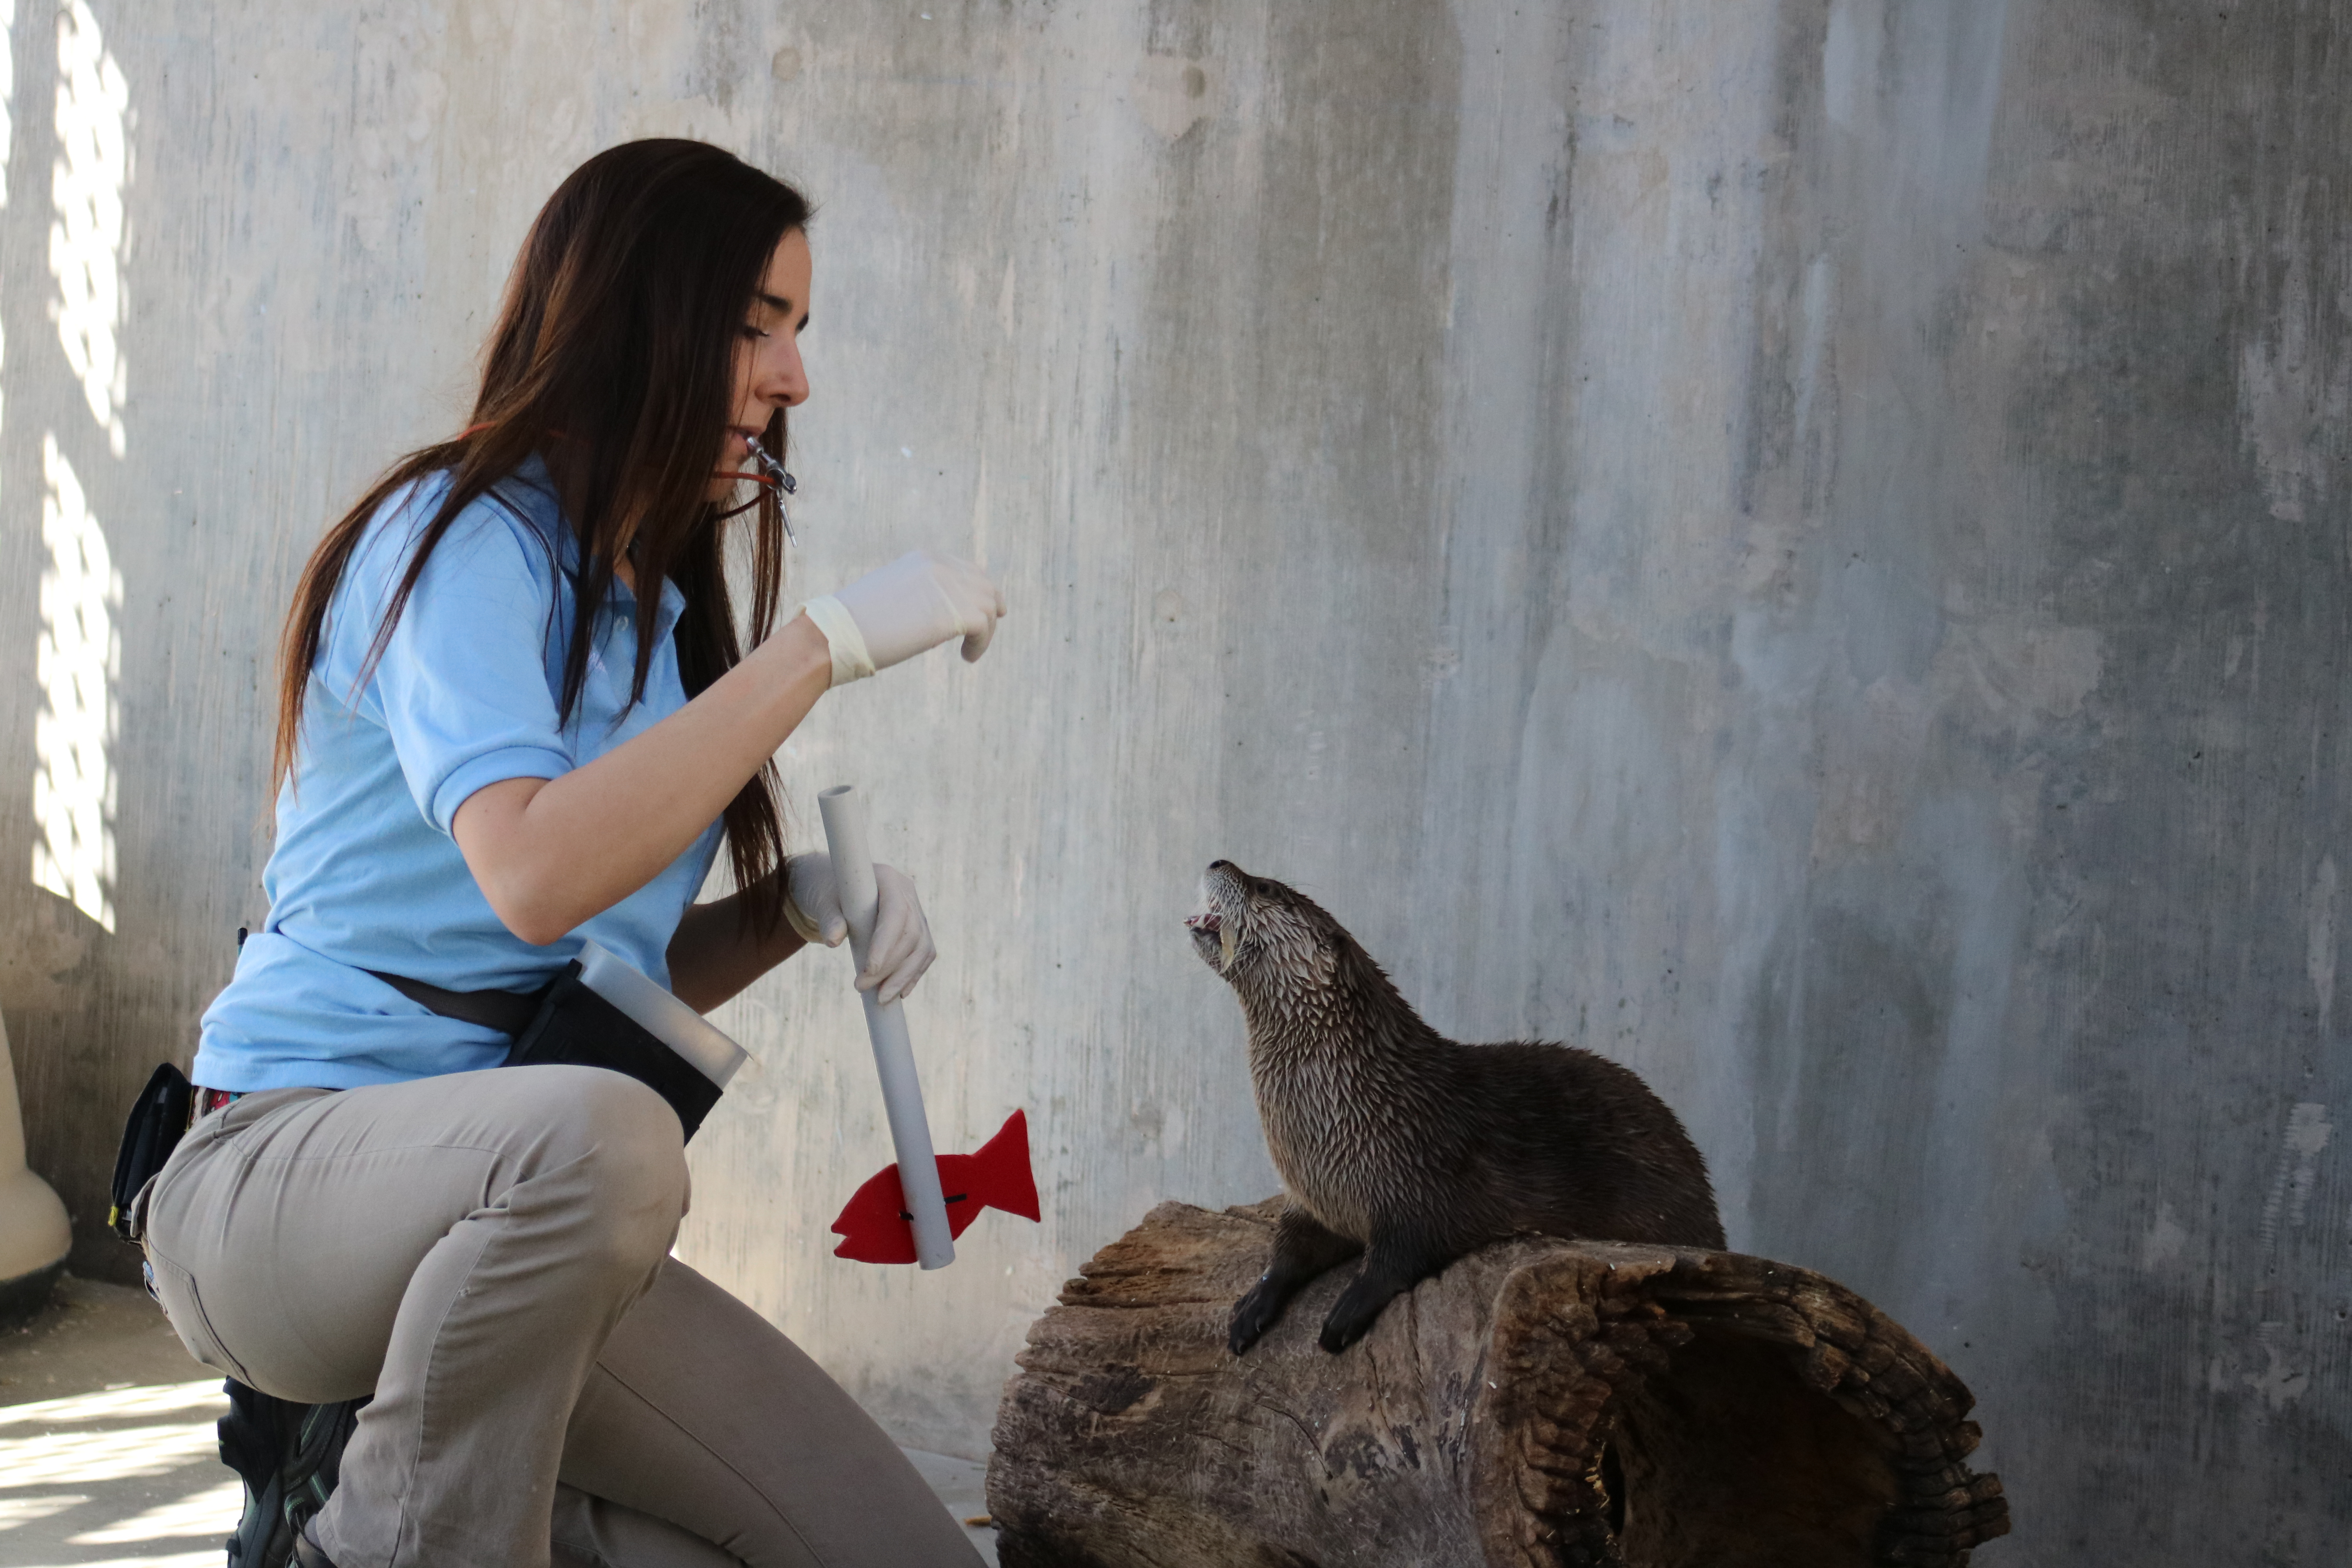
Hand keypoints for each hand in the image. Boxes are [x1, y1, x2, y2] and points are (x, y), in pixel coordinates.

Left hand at [782, 852, 936, 1002]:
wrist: (833, 890)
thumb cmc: (825, 893)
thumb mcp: (821, 902)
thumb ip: (829, 919)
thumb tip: (833, 941)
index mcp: (888, 879)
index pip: (896, 913)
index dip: (887, 944)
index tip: (870, 970)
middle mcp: (907, 893)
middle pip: (911, 935)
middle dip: (891, 967)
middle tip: (861, 988)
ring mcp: (915, 911)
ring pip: (922, 948)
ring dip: (903, 977)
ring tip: (881, 999)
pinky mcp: (917, 928)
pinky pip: (922, 954)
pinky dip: (912, 975)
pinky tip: (899, 993)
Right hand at [799, 550, 1005, 684]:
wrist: (839, 632)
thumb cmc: (857, 622)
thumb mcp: (894, 595)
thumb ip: (921, 596)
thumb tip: (942, 617)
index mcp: (924, 558)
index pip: (965, 569)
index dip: (976, 590)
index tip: (977, 610)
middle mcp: (940, 565)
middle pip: (983, 585)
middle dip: (990, 607)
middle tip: (986, 630)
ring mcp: (950, 586)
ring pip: (989, 605)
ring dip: (985, 631)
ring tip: (969, 651)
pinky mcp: (956, 611)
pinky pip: (984, 626)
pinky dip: (980, 644)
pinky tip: (967, 657)